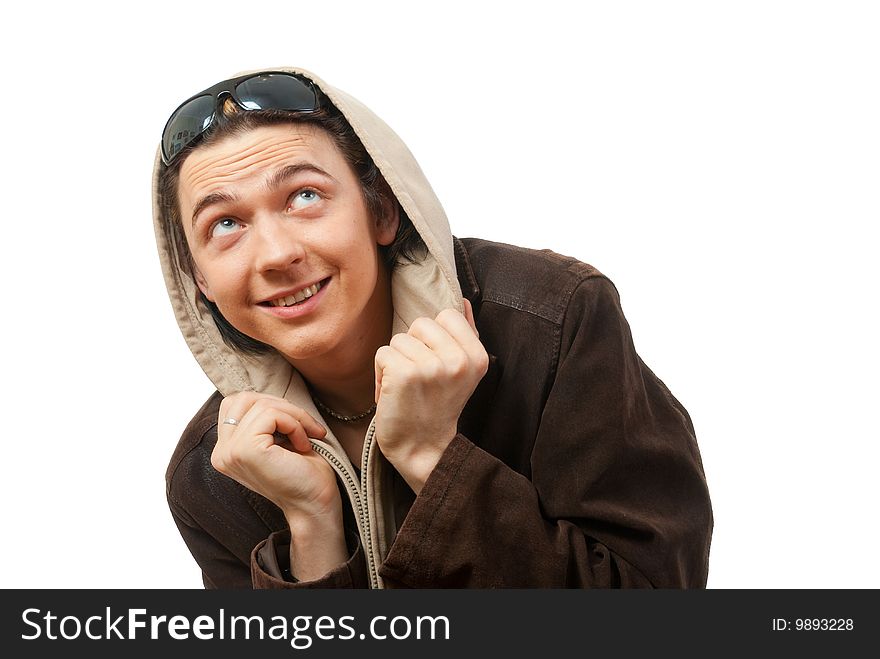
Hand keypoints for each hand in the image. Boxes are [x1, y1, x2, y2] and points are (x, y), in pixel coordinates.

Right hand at [212, 392, 347, 580]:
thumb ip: (263, 418)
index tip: (296, 425)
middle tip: (307, 427)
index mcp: (225, 450)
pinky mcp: (245, 450)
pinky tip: (302, 445)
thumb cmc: (304, 473)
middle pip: (245, 397)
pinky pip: (271, 414)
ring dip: (293, 416)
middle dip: (282, 406)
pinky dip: (294, 424)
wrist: (316, 505)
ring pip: (261, 404)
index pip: (236, 402)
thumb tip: (264, 391)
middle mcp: (220, 452)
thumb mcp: (278, 438)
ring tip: (305, 438)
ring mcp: (229, 452)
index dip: (270, 405)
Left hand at [374, 298, 488, 492]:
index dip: (434, 337)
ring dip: (396, 362)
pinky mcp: (405, 373)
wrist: (424, 449)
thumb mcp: (462, 372)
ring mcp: (432, 366)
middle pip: (421, 323)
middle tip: (419, 378)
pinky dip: (381, 374)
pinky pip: (383, 353)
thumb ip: (464, 335)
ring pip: (399, 339)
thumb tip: (460, 301)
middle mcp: (458, 360)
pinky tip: (394, 393)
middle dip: (413, 347)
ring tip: (407, 387)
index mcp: (476, 356)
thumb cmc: (438, 407)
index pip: (447, 315)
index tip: (435, 363)